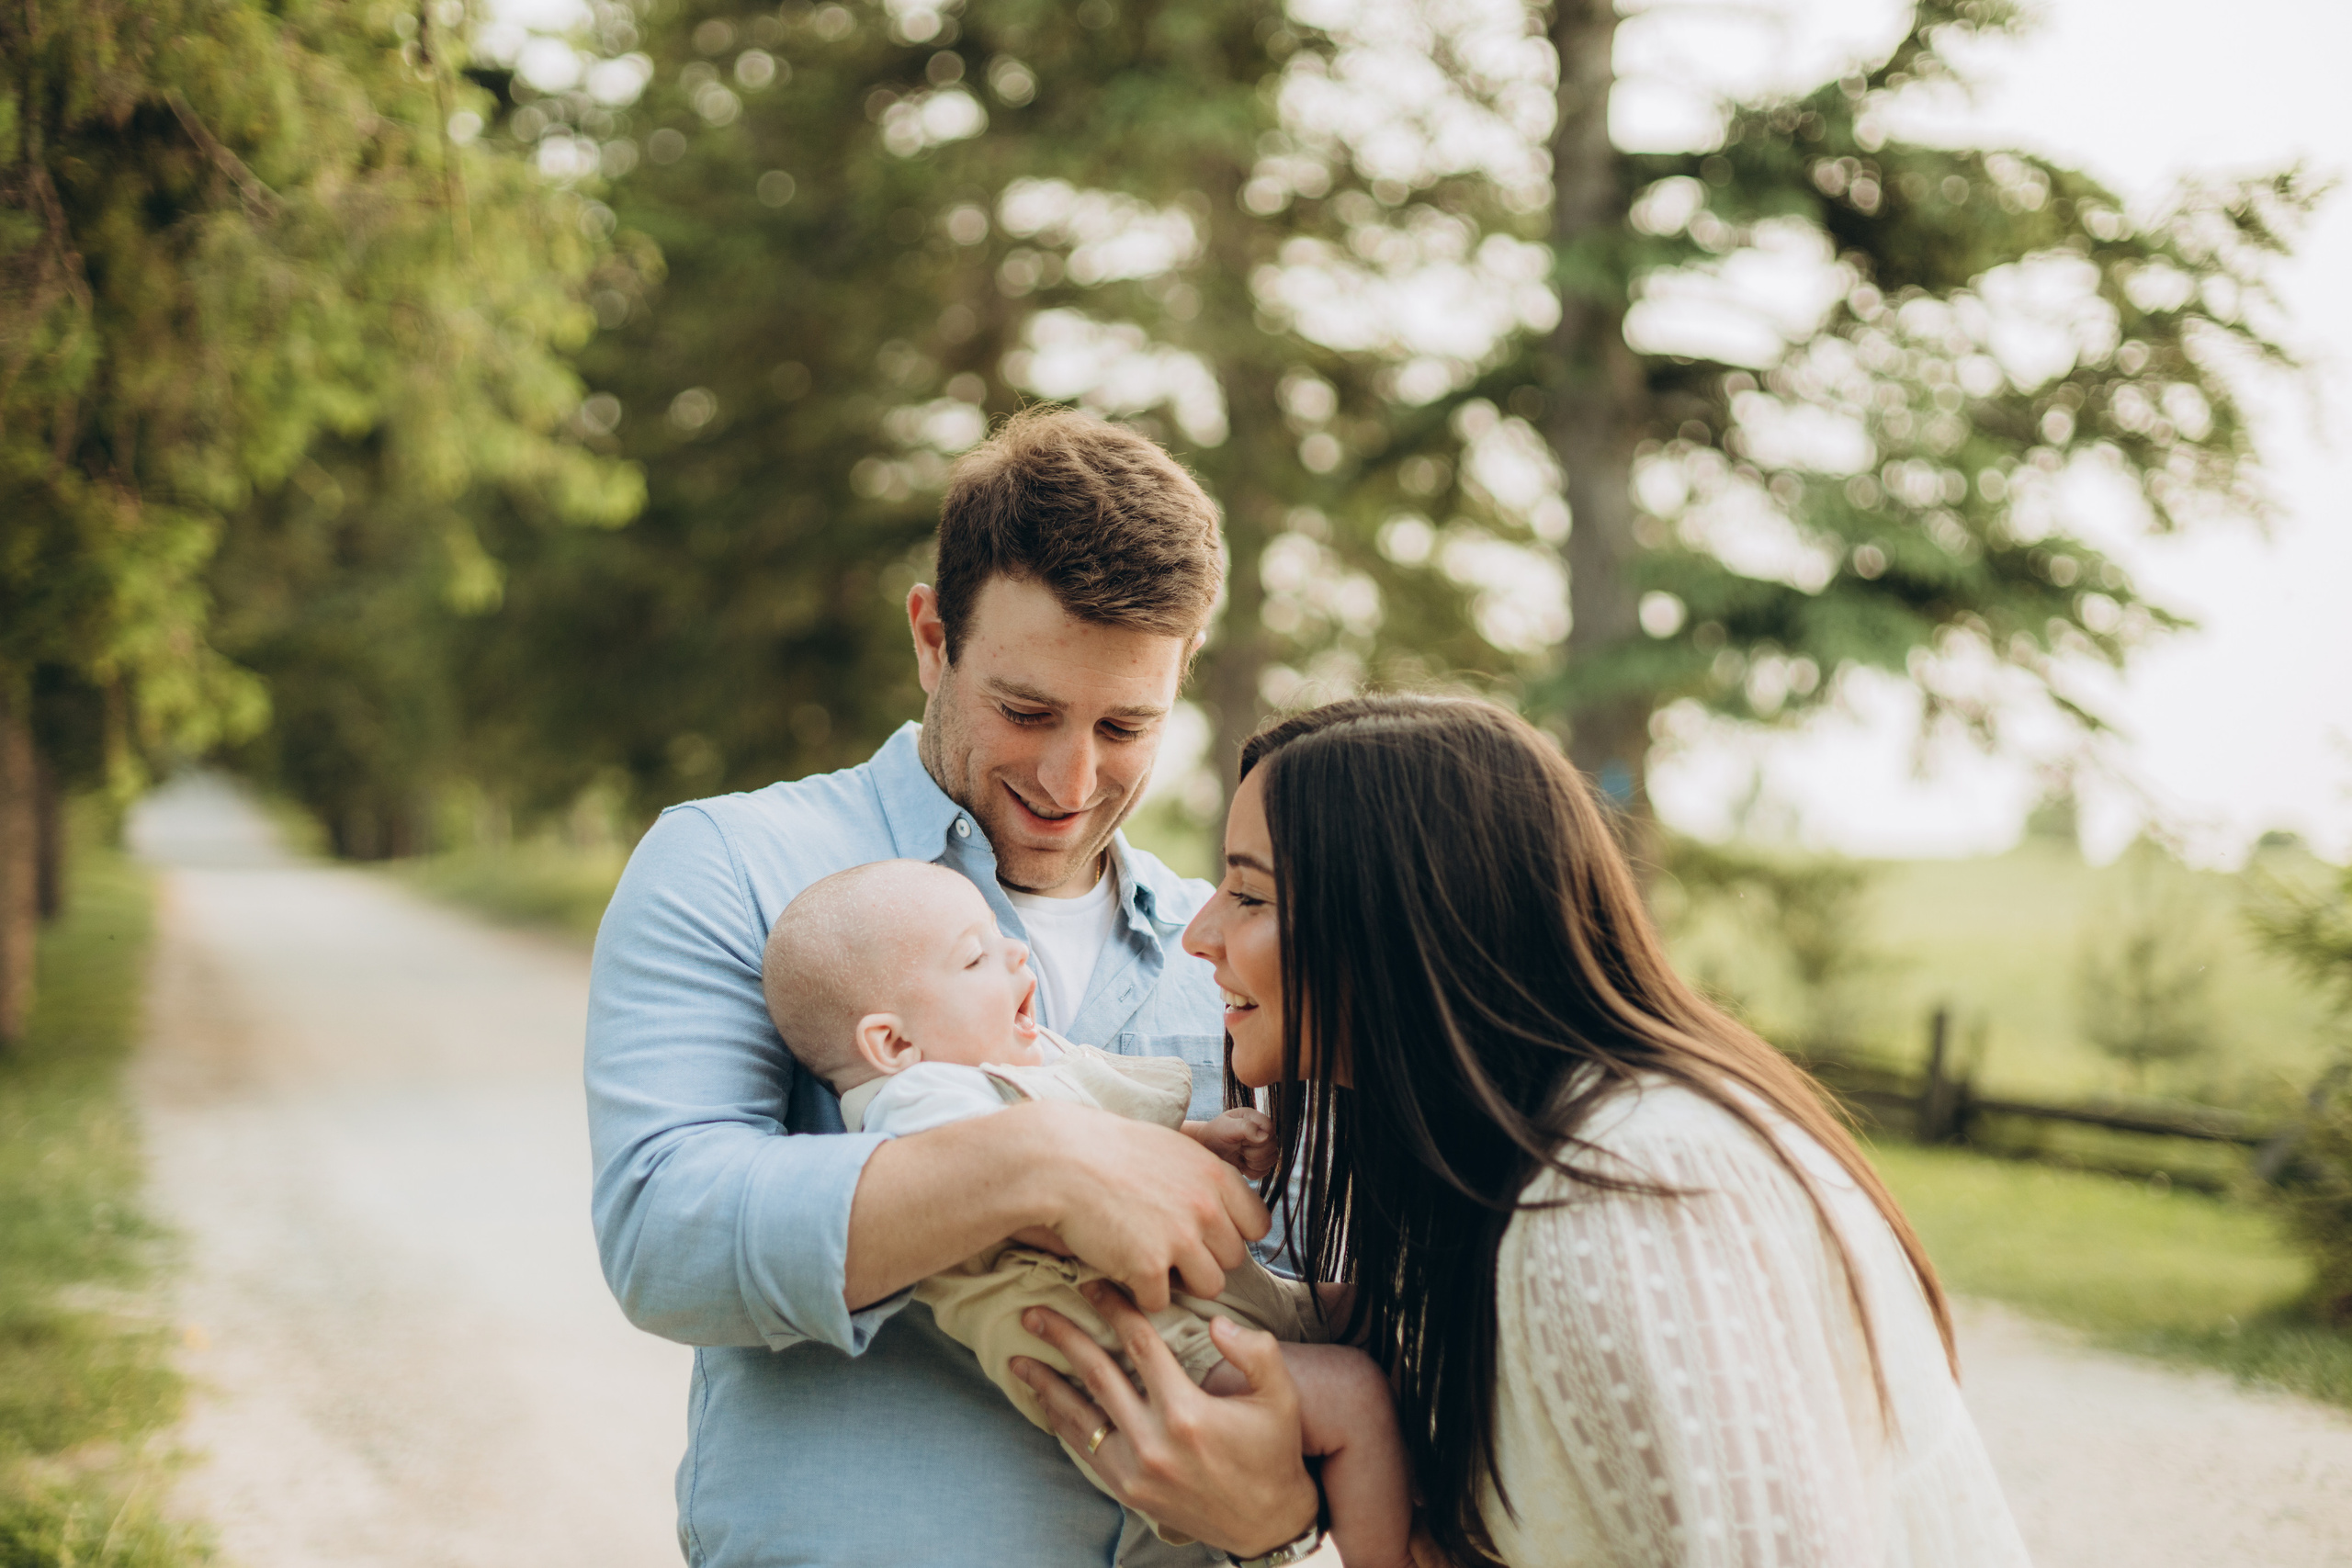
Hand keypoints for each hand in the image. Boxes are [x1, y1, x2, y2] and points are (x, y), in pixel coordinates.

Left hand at [1012, 1282, 1319, 1556]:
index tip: (1091, 1285)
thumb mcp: (1281, 1398)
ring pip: (1078, 1416)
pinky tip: (1044, 1403)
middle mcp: (1153, 1442)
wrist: (1266, 1523)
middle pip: (1096, 1374)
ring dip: (1046, 1384)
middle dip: (1062, 1339)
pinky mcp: (1127, 1490)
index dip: (1113, 1308)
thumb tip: (1218, 1323)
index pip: (1139, 1344)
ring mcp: (1135, 1470)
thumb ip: (1256, 1352)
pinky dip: (1061, 1423)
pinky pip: (1084, 1449)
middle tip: (1034, 1313)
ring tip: (1019, 1359)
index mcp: (1187, 1412)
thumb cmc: (1273, 1454)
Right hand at [1031, 1104, 1268, 1310]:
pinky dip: (1142, 1293)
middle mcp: (1206, 1208)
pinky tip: (1122, 1267)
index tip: (1207, 1235)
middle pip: (1234, 1260)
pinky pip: (1162, 1300)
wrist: (1057, 1162)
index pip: (1257, 1225)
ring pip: (1209, 1286)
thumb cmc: (1108, 1151)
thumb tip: (1227, 1204)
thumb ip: (1205, 1178)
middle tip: (1168, 1248)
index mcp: (1215, 1175)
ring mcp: (1179, 1239)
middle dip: (1205, 1259)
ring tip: (1150, 1260)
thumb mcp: (1171, 1148)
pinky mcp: (1148, 1268)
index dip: (1232, 1233)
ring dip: (1181, 1281)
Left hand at [1185, 1108, 1277, 1179]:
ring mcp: (1262, 1147)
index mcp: (1254, 1118)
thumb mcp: (1225, 1127)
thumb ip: (1246, 1127)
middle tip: (1238, 1148)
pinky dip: (1251, 1171)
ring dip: (1253, 1162)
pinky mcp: (1260, 1162)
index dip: (1260, 1138)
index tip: (1243, 1141)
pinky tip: (1240, 1164)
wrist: (1206, 1150)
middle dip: (1254, 1152)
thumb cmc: (1214, 1134)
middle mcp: (1261, 1132)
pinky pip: (1264, 1171)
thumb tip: (1265, 1136)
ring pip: (1271, 1160)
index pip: (1270, 1128)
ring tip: (1239, 1156)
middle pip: (1272, 1146)